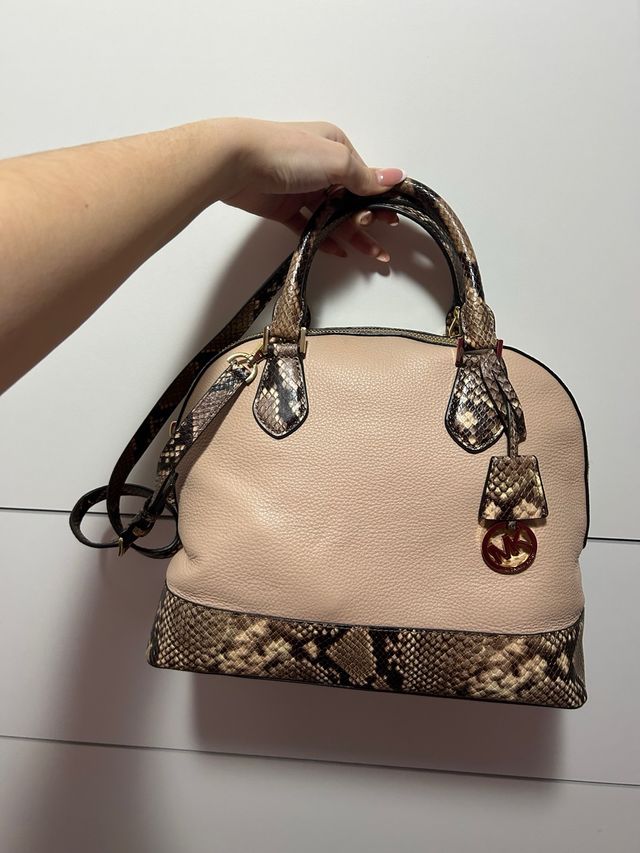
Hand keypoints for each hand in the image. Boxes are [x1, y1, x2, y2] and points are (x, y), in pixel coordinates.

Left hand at [218, 118, 404, 261]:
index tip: (393, 219)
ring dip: (351, 235)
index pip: (365, 177)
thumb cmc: (287, 152)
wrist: (237, 162)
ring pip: (332, 216)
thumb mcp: (336, 160)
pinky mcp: (283, 207)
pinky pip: (309, 226)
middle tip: (381, 244)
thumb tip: (395, 178)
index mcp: (335, 147)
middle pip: (350, 199)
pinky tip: (339, 251)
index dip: (380, 200)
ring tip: (370, 254)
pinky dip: (324, 239)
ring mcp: (301, 188)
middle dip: (368, 222)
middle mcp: (320, 167)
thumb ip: (365, 176)